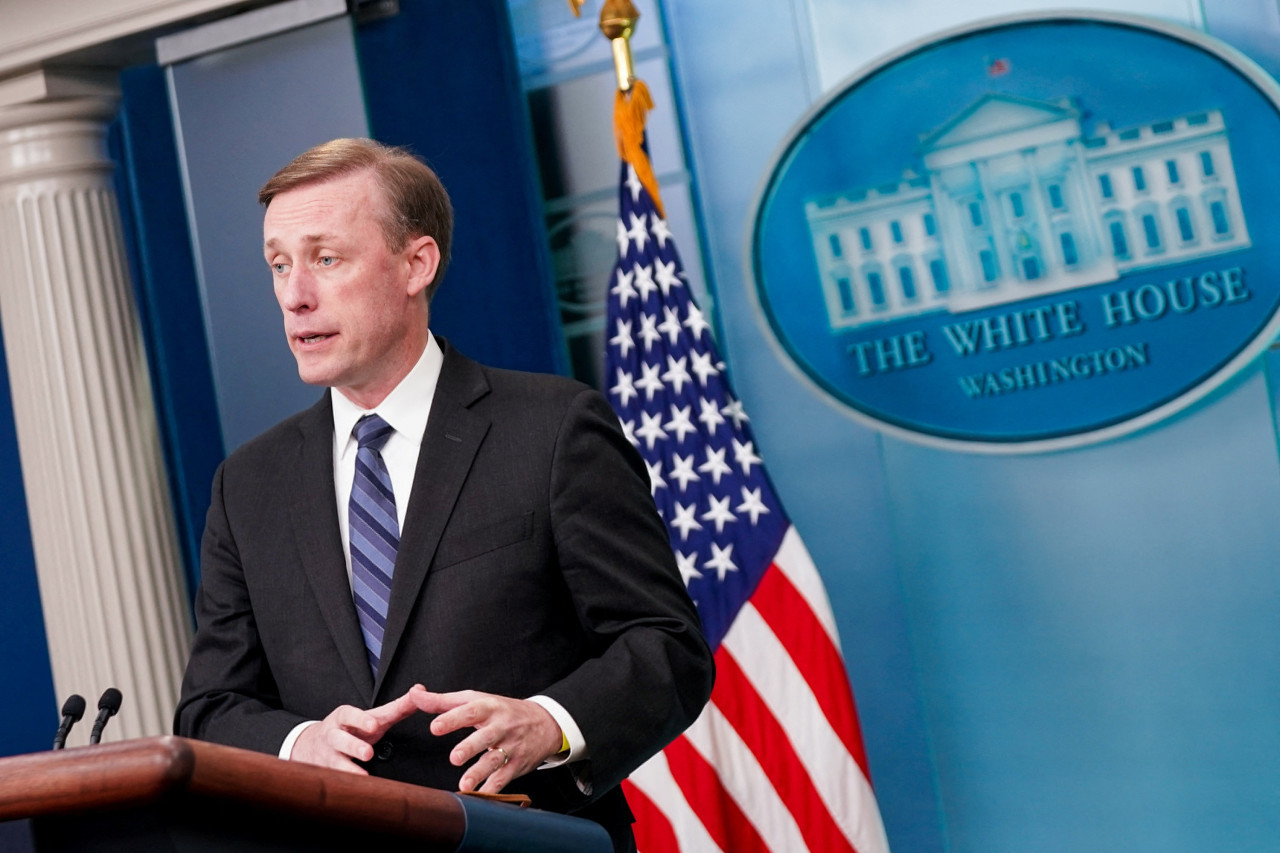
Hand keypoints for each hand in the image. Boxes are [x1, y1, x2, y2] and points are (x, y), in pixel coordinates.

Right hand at [290, 686, 422, 772]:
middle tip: (368, 753)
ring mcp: (327, 755)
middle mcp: (332, 735)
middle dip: (352, 745)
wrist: (315, 745)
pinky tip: (357, 791)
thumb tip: (420, 690)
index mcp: (343, 717)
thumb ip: (398, 706)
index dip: (360, 719)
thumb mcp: (373, 716)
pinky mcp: (327, 773)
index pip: (348, 715)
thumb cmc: (354, 728)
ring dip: (347, 768)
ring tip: (363, 776)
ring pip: (334, 762)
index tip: (374, 725)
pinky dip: (343, 785)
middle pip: (338, 739)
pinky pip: (333, 780)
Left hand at [409, 686, 563, 793]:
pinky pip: (504, 778)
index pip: (470, 711)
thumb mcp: (475, 700)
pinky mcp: (517, 765)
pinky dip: (492, 789)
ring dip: (479, 773)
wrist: (544, 723)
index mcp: (488, 708)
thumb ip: (442, 701)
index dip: (452, 719)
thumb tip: (415, 694)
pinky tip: (480, 797)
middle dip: (470, 747)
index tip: (435, 727)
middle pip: (485, 737)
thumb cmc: (502, 711)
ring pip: (495, 761)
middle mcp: (501, 726)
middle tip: (454, 758)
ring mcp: (510, 746)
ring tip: (464, 785)